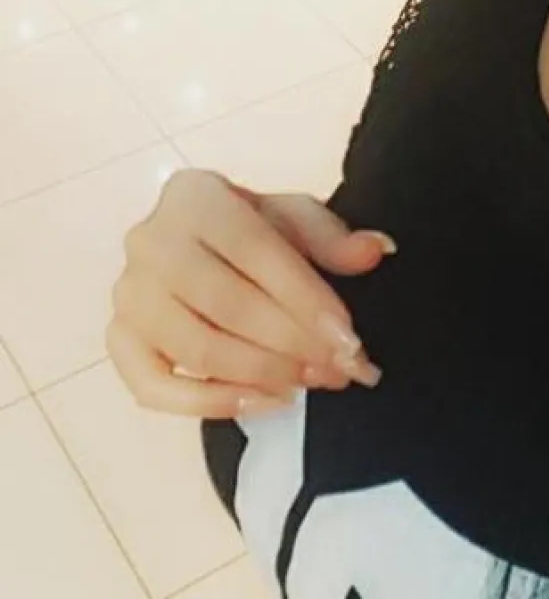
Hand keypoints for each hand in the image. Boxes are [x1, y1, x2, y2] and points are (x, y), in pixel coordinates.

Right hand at [108, 170, 393, 418]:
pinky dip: (210, 404)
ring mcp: (127, 295)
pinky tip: (264, 403)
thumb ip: (334, 238)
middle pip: (228, 305)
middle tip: (342, 371)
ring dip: (261, 374)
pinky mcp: (118, 340)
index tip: (351, 339)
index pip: (257, 251)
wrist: (195, 239)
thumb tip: (378, 250)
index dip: (307, 299)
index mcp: (195, 197)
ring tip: (312, 384)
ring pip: (196, 348)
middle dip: (293, 344)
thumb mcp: (294, 216)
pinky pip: (154, 387)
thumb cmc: (250, 227)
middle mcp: (150, 242)